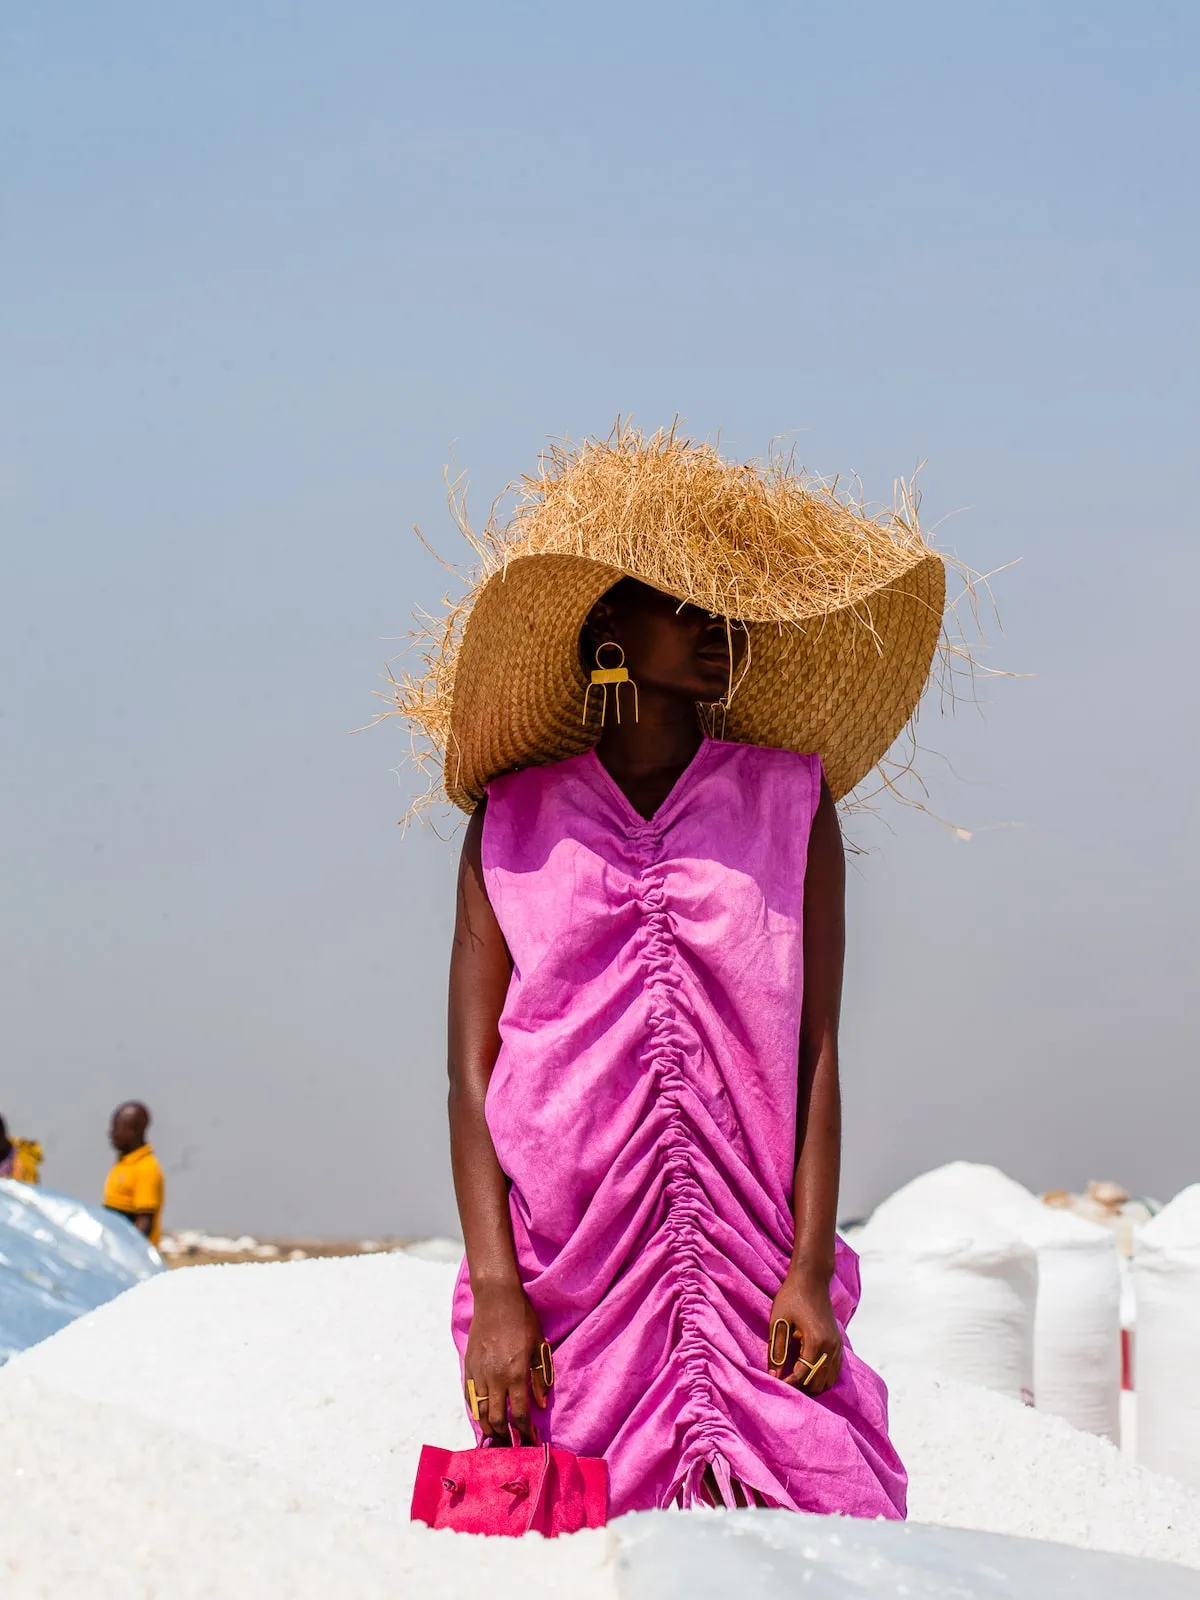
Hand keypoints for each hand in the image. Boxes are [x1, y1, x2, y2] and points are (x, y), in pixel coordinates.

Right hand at [464, 1281, 549, 1444]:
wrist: (496, 1298)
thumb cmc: (522, 1319)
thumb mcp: (539, 1346)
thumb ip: (540, 1377)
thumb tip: (540, 1404)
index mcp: (516, 1374)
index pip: (520, 1414)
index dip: (525, 1432)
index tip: (529, 1442)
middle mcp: (495, 1378)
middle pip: (496, 1420)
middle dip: (504, 1437)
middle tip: (511, 1445)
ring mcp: (479, 1373)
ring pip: (480, 1412)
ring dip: (488, 1428)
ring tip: (496, 1438)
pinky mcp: (469, 1367)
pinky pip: (471, 1397)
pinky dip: (476, 1410)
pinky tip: (482, 1417)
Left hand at [767, 1268, 842, 1396]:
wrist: (812, 1279)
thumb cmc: (792, 1297)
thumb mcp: (779, 1322)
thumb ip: (776, 1350)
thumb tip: (773, 1375)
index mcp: (816, 1342)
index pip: (803, 1375)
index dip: (789, 1383)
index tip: (776, 1382)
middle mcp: (831, 1347)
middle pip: (818, 1383)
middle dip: (801, 1387)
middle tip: (784, 1380)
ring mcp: (837, 1346)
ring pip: (828, 1380)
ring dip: (812, 1384)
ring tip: (794, 1377)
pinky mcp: (838, 1344)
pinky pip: (833, 1371)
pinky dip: (821, 1376)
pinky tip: (806, 1370)